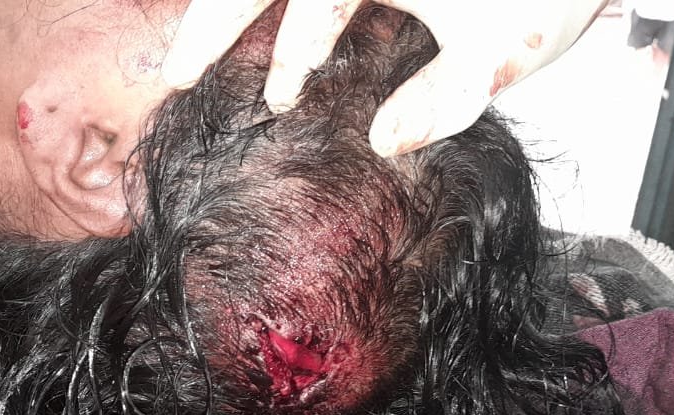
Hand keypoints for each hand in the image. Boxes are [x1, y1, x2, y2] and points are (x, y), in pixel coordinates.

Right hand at [161, 0, 607, 156]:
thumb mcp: (497, 51)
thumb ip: (435, 100)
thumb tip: (381, 141)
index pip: (309, 3)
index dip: (287, 56)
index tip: (280, 100)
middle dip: (213, 16)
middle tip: (177, 69)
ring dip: (235, 2)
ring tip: (200, 42)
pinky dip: (287, 9)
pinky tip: (276, 27)